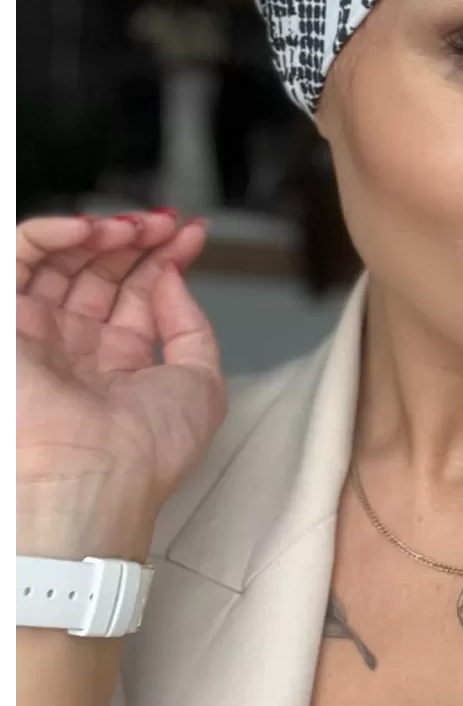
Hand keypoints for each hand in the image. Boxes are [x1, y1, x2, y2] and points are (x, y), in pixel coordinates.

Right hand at [16, 211, 227, 559]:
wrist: (94, 481)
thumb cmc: (145, 456)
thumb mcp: (201, 384)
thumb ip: (192, 325)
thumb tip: (173, 277)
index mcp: (117, 366)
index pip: (137, 293)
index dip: (165, 257)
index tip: (192, 234)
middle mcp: (75, 349)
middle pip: (102, 270)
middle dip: (139, 238)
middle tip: (167, 224)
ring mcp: (39, 336)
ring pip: (62, 259)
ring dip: (102, 232)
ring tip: (135, 228)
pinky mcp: (7, 326)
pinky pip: (18, 259)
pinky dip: (52, 232)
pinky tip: (93, 228)